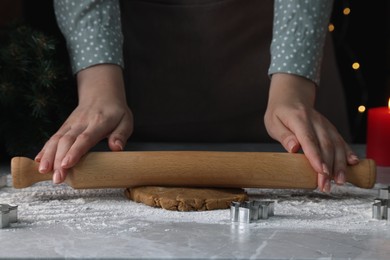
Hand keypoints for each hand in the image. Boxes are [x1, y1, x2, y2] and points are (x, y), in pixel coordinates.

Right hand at [35, 64, 133, 183]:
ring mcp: (71, 124)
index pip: (85, 138)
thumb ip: (121, 135)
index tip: (67, 164)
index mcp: (99, 122)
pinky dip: (45, 149)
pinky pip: (53, 137)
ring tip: (43, 171)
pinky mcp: (65, 126)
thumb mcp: (126, 121)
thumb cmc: (116, 112)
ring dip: (49, 156)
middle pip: (67, 141)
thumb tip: (117, 148)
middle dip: (59, 160)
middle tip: (57, 178)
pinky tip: (39, 161)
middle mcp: (82, 122)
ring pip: (57, 139)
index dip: (75, 151)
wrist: (101, 94)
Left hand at [264, 73, 358, 191]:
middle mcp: (316, 121)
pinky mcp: (330, 129)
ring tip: (340, 181)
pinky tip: (353, 164)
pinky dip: (348, 153)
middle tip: (326, 186)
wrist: (291, 97)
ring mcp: (325, 125)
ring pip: (336, 145)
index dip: (316, 156)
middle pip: (325, 145)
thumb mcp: (273, 122)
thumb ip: (283, 135)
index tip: (321, 171)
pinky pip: (341, 141)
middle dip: (328, 167)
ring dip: (340, 164)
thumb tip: (293, 148)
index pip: (309, 139)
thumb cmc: (280, 113)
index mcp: (299, 119)